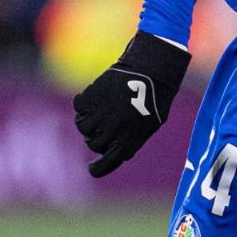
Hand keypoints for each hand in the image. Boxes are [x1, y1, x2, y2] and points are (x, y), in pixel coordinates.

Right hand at [73, 31, 190, 177]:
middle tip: (102, 126)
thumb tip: (115, 151)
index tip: (91, 169)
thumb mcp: (152, 122)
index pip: (110, 161)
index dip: (99, 168)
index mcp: (131, 138)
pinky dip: (83, 103)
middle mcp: (115, 129)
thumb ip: (133, 139)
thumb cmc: (156, 95)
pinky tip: (94, 97)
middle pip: (93, 143)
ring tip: (98, 110)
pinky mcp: (92, 96)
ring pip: (83, 127)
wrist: (152, 67)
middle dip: (96, 137)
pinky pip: (79, 107)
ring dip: (88, 120)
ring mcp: (102, 113)